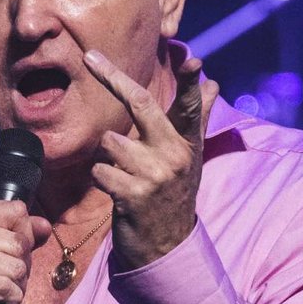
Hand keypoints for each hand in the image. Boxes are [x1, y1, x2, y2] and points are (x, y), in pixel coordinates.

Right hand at [0, 200, 52, 303]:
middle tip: (2, 274)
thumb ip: (24, 233)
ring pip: (16, 267)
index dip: (23, 233)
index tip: (8, 248)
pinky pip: (8, 288)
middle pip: (19, 242)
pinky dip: (11, 298)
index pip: (15, 211)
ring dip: (16, 283)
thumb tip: (44, 226)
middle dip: (21, 263)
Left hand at [84, 41, 218, 270]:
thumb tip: (213, 84)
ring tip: (125, 175)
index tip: (191, 59)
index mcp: (189, 144)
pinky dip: (102, 179)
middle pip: (142, 105)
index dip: (191, 82)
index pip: (191, 106)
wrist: (168, 246)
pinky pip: (100, 170)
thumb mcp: (191, 157)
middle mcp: (176, 155)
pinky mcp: (134, 195)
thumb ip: (198, 118)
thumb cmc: (174, 194)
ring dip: (109, 157)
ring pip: (110, 142)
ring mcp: (156, 175)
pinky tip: (118, 192)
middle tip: (89, 57)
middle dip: (113, 78)